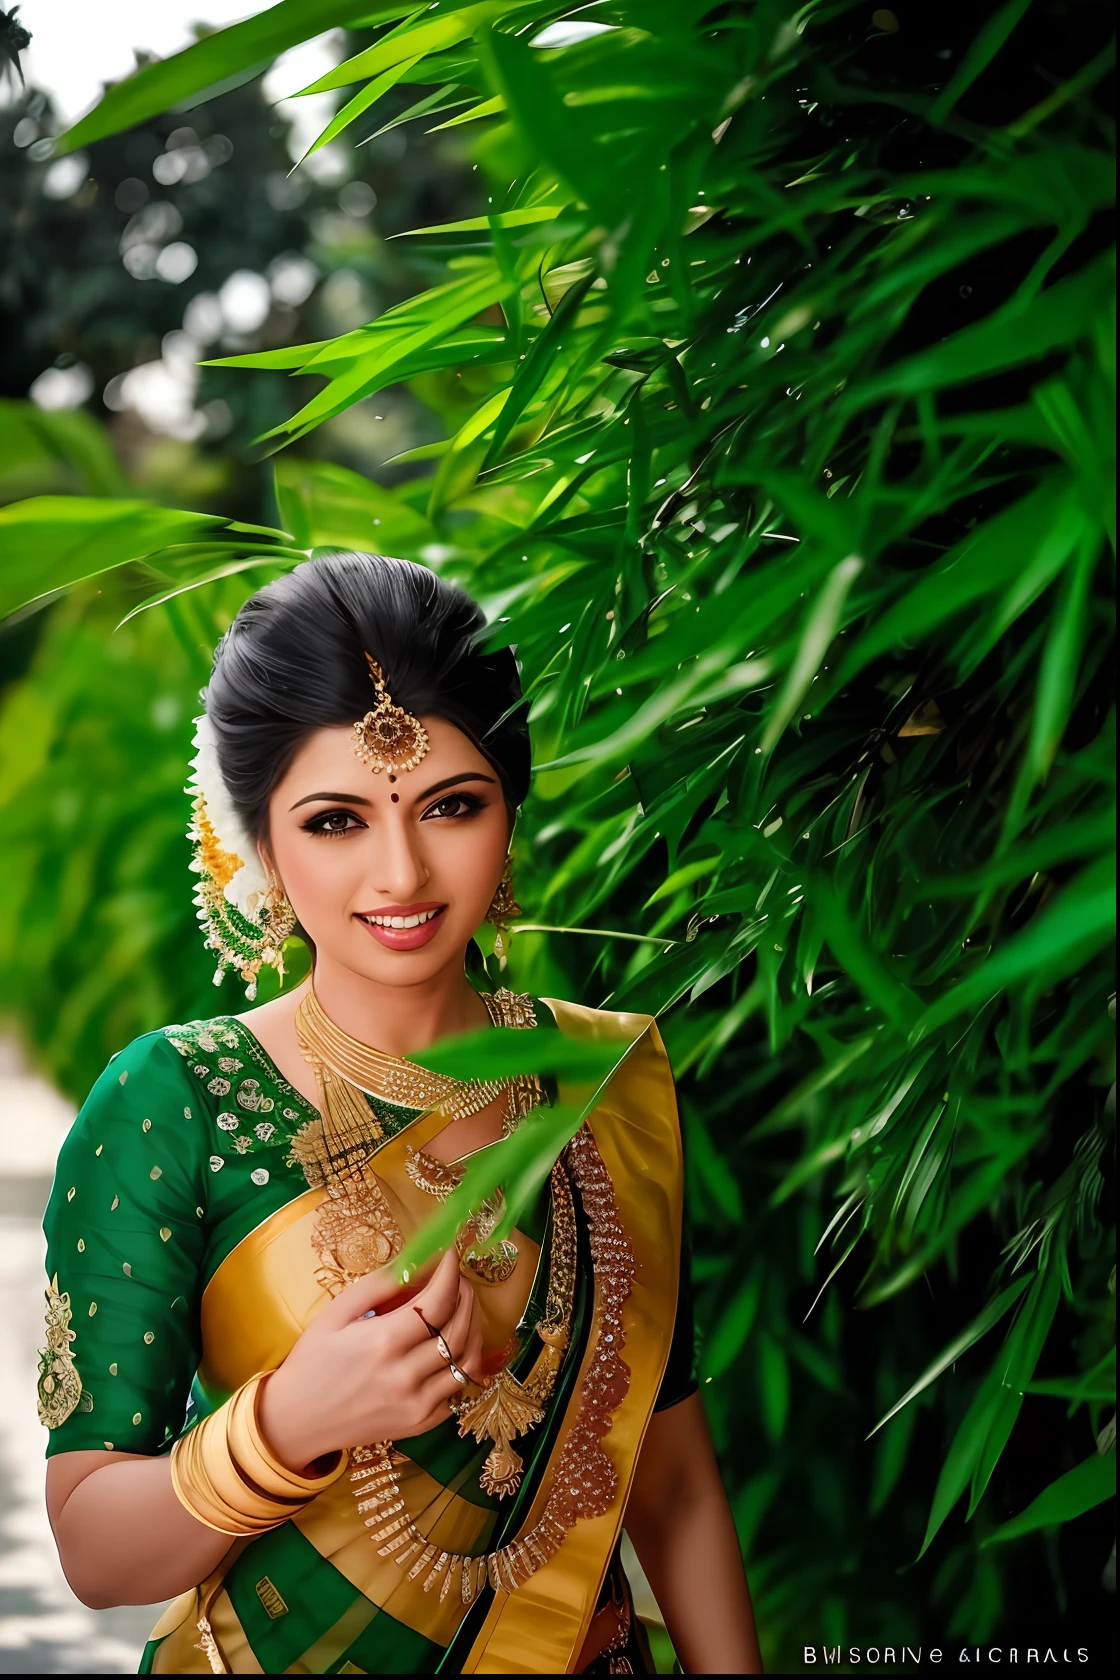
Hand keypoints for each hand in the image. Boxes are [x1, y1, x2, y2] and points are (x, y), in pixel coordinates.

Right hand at [257, 1248, 483, 1473]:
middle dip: (466, 1294)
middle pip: (459, 1328)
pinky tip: (451, 1347)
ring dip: (473, 1328)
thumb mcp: (336, 1313)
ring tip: (462, 1309)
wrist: (297, 1421)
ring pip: (467, 1360)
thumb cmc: (313, 1361)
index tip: (451, 1254)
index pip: (438, 1300)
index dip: (451, 1272)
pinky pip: (459, 1390)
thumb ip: (379, 1284)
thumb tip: (417, 1259)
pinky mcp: (421, 1424)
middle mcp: (406, 1375)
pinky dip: (462, 1363)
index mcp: (383, 1342)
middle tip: (458, 1279)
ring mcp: (417, 1404)